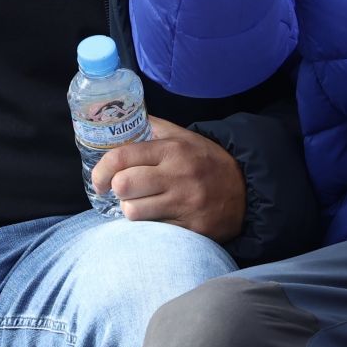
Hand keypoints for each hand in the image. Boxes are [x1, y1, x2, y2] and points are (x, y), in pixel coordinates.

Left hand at [89, 118, 244, 242]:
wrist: (246, 189)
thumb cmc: (207, 161)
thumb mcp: (184, 137)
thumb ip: (153, 127)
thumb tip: (122, 116)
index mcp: (172, 150)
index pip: (122, 157)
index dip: (101, 170)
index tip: (99, 181)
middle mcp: (178, 175)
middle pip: (124, 186)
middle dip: (118, 191)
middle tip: (124, 192)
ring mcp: (186, 203)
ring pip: (134, 212)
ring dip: (132, 211)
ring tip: (141, 205)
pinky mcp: (193, 228)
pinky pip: (156, 230)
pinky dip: (151, 225)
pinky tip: (159, 217)